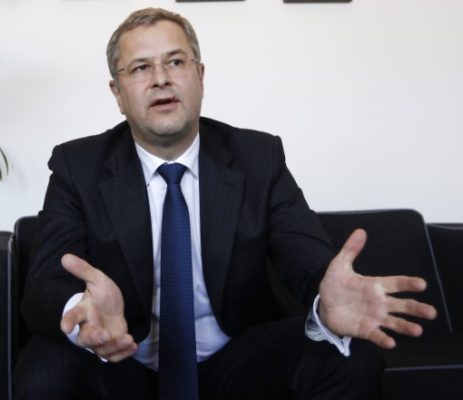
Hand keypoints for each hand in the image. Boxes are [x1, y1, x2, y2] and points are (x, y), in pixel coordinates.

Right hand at [60, 254, 136, 361]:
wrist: (113, 306)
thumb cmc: (102, 294)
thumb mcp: (97, 279)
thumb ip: (83, 270)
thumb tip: (65, 257)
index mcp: (84, 310)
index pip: (72, 316)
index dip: (68, 321)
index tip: (65, 327)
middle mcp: (88, 327)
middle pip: (84, 339)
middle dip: (94, 338)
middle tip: (105, 335)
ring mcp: (99, 338)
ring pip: (100, 349)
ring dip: (114, 346)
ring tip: (128, 338)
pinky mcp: (110, 345)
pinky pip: (112, 356)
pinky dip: (122, 354)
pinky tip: (132, 345)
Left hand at [318, 229, 436, 348]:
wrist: (323, 304)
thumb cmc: (335, 285)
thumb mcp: (340, 265)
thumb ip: (350, 250)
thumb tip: (360, 231)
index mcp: (375, 286)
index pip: (396, 283)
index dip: (408, 283)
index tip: (421, 284)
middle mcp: (379, 302)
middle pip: (402, 305)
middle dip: (416, 308)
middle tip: (431, 312)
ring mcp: (374, 317)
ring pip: (395, 322)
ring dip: (406, 327)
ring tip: (417, 330)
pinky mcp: (365, 329)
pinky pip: (377, 335)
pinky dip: (384, 339)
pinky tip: (391, 342)